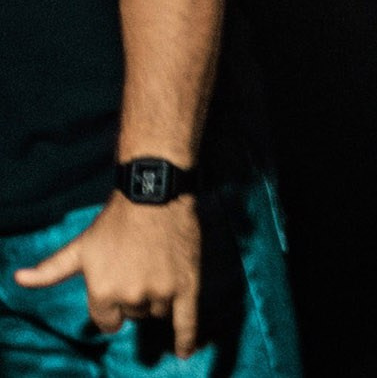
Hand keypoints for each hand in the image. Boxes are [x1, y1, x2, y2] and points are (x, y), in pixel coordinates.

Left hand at [11, 196, 201, 352]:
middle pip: (134, 313)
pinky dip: (185, 338)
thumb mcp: (80, 247)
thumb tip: (18, 279)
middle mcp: (131, 296)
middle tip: (138, 268)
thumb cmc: (114, 222)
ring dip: (157, 299)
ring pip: (157, 311)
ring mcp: (161, 291)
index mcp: (102, 291)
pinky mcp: (186, 285)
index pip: (108, 321)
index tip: (119, 287)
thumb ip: (51, 270)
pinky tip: (183, 353)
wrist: (154, 196)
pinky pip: (186, 320)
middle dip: (135, 297)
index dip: (112, 307)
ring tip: (157, 269)